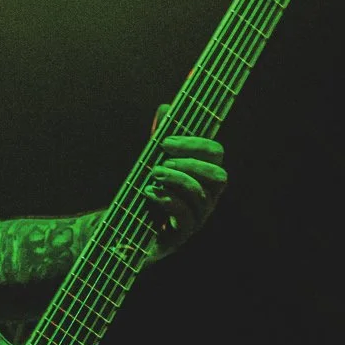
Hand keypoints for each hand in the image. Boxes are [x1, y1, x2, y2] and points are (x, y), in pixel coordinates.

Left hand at [144, 112, 227, 257]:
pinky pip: (185, 216)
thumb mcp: (152, 160)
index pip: (215, 154)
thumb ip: (161, 136)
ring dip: (175, 179)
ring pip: (200, 195)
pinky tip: (149, 192)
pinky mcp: (181, 236)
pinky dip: (167, 200)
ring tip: (153, 175)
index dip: (194, 144)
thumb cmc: (146, 190)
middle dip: (190, 164)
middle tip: (162, 162)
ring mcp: (197, 218)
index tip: (165, 142)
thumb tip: (166, 107)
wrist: (125, 227)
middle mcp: (207, 197)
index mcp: (205, 175)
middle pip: (219, 176)